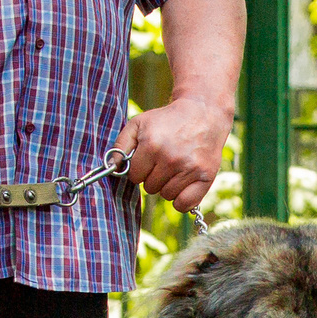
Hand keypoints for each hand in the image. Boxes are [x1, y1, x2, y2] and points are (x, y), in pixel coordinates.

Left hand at [116, 94, 231, 212]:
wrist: (203, 113)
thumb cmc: (167, 120)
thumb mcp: (139, 124)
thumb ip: (120, 145)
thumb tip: (110, 168)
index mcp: (152, 145)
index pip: (134, 176)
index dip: (140, 168)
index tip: (148, 158)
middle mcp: (171, 158)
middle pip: (150, 188)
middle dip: (154, 176)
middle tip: (164, 160)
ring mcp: (190, 169)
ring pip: (166, 195)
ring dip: (168, 185)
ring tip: (176, 167)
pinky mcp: (206, 176)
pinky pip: (185, 204)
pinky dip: (182, 199)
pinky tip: (183, 184)